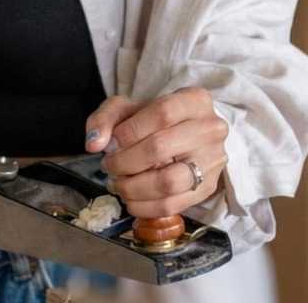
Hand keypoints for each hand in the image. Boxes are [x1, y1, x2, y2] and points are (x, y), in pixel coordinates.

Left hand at [84, 88, 228, 218]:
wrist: (187, 137)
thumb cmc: (156, 121)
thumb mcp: (130, 108)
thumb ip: (106, 118)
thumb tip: (95, 143)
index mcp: (195, 100)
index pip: (162, 112)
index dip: (130, 130)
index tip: (112, 142)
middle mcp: (211, 129)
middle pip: (161, 147)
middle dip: (125, 161)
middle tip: (109, 165)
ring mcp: (212, 160)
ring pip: (167, 182)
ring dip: (132, 187)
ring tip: (118, 183)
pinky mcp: (207, 188)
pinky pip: (171, 205)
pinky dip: (142, 206)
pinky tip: (130, 198)